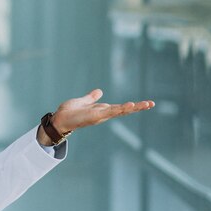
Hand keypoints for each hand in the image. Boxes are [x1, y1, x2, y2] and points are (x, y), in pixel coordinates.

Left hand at [37, 89, 153, 144]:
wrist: (58, 119)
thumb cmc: (69, 112)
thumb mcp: (82, 101)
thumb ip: (91, 97)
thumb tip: (99, 91)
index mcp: (101, 110)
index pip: (120, 107)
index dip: (132, 105)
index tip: (146, 103)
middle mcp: (103, 114)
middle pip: (123, 110)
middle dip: (137, 107)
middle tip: (151, 103)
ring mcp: (99, 116)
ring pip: (119, 111)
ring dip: (131, 108)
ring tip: (144, 104)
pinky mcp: (94, 116)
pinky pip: (108, 112)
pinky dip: (118, 109)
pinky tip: (127, 106)